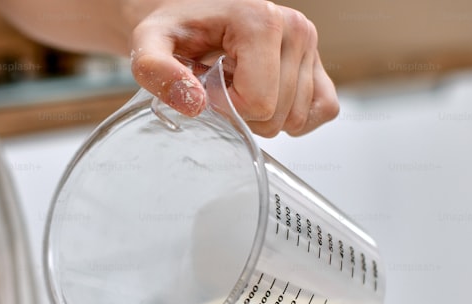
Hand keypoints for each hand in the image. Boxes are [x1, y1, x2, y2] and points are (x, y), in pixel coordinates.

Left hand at [126, 0, 338, 135]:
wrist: (189, 16)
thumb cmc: (173, 29)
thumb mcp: (148, 44)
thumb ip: (156, 71)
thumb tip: (195, 104)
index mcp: (261, 20)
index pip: (259, 103)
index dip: (225, 108)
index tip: (205, 89)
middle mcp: (295, 29)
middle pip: (277, 116)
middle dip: (243, 115)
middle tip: (221, 88)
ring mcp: (311, 45)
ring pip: (296, 118)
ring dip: (262, 116)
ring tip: (239, 86)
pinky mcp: (318, 63)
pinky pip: (323, 111)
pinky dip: (293, 118)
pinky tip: (265, 101)